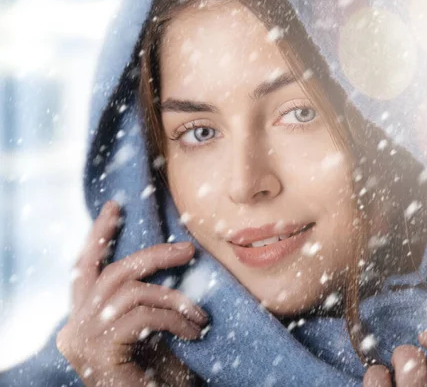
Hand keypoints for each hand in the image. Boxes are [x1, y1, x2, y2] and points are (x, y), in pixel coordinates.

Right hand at [56, 201, 207, 386]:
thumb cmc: (154, 375)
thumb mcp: (147, 331)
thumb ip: (145, 301)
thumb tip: (172, 256)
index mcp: (82, 320)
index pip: (84, 269)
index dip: (98, 236)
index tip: (115, 207)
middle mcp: (75, 328)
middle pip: (113, 274)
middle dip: (153, 256)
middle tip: (187, 249)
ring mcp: (84, 340)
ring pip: (133, 293)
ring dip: (174, 299)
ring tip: (200, 315)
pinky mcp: (101, 351)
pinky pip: (145, 317)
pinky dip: (175, 320)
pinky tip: (194, 332)